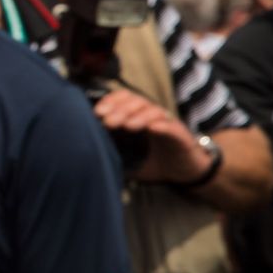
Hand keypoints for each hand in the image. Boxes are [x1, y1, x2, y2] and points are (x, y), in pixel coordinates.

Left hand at [93, 88, 209, 183]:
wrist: (184, 174)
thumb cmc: (152, 162)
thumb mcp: (127, 158)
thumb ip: (112, 152)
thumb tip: (89, 153)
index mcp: (137, 116)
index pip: (125, 98)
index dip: (111, 101)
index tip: (97, 112)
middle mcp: (152, 116)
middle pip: (137, 101)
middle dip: (120, 109)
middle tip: (108, 121)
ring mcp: (168, 124)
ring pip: (154, 110)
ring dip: (139, 116)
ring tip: (127, 126)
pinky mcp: (182, 136)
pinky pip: (172, 126)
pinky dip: (162, 125)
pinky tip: (151, 128)